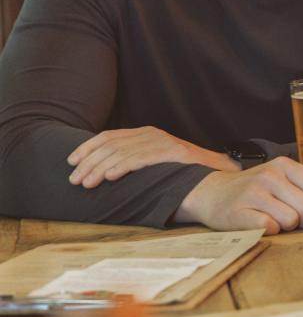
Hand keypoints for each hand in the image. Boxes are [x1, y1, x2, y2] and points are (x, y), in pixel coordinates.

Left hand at [67, 127, 235, 187]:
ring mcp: (162, 142)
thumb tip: (102, 170)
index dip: (87, 148)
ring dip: (99, 169)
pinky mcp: (171, 153)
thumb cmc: (183, 172)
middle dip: (88, 163)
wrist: (218, 172)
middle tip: (75, 180)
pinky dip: (121, 166)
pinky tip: (109, 177)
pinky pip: (139, 158)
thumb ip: (134, 159)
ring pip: (121, 153)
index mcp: (146, 133)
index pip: (108, 136)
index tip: (71, 162)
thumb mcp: (154, 161)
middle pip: (110, 145)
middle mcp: (152, 134)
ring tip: (87, 183)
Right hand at [176, 157, 302, 234]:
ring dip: (288, 227)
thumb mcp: (280, 179)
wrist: (212, 193)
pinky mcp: (239, 212)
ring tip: (276, 219)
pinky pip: (270, 228)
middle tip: (298, 222)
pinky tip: (262, 224)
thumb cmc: (254, 189)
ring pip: (291, 220)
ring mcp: (253, 193)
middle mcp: (270, 176)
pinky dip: (271, 231)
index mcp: (284, 165)